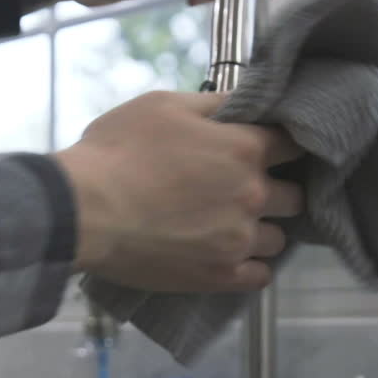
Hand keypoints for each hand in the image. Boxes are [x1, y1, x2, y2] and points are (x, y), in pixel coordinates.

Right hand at [56, 91, 304, 292]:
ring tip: (235, 226)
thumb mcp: (164, 105)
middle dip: (275, 190)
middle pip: (293, 196)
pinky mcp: (220, 276)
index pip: (293, 145)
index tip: (270, 150)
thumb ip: (213, 102)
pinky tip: (233, 256)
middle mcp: (252, 195)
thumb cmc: (117, 152)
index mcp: (244, 149)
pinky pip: (261, 276)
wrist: (83, 211)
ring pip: (279, 238)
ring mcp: (239, 240)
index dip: (282, 146)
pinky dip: (252, 266)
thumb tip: (244, 102)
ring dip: (263, 230)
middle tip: (247, 190)